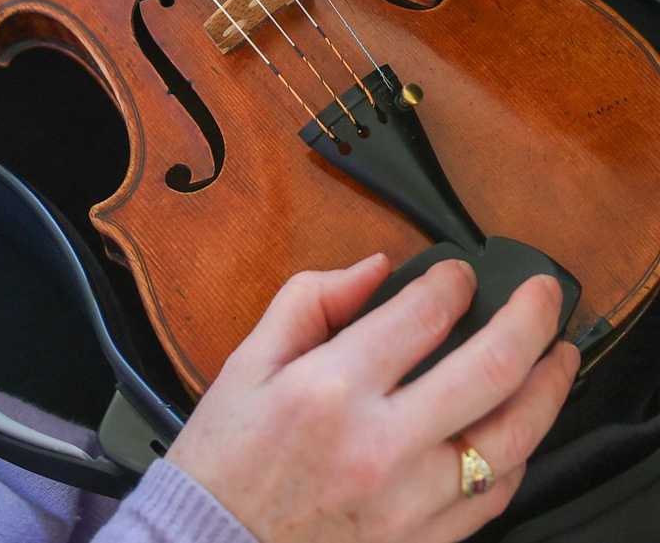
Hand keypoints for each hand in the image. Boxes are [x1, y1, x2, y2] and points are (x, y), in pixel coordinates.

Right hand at [165, 256, 578, 541]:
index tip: (458, 273)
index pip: (423, 316)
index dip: (453, 282)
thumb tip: (372, 270)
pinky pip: (493, 495)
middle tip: (541, 294)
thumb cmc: (227, 457)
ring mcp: (410, 500)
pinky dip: (518, 454)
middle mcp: (380, 444)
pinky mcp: (422, 541)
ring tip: (558, 356)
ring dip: (548, 389)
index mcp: (331, 388)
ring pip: (511, 439)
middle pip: (490, 370)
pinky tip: (520, 427)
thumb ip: (310, 301)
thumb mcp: (248, 361)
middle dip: (529, 319)